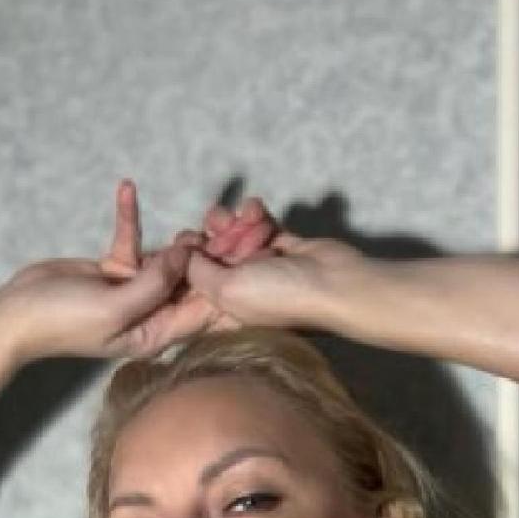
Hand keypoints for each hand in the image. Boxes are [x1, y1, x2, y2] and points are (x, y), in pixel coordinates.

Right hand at [0, 182, 278, 364]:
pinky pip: (130, 239)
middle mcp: (151, 313)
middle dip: (220, 253)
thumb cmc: (62, 322)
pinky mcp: (113, 270)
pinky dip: (129, 216)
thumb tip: (188, 256)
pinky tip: (127, 189)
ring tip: (213, 209)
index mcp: (158, 333)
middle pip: (195, 281)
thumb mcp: (115, 308)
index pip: (207, 309)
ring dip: (185, 235)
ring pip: (170, 258)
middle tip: (250, 219)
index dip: (234, 283)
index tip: (261, 256)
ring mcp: (133, 291)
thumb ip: (154, 284)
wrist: (17, 317)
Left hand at [186, 209, 365, 333]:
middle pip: (214, 256)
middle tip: (213, 222)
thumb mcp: (226, 290)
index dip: (186, 260)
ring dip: (235, 221)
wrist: (334, 284)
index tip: (185, 239)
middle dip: (212, 235)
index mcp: (225, 310)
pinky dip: (257, 215)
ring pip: (236, 237)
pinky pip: (261, 226)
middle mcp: (242, 290)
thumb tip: (184, 257)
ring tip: (238, 213)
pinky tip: (258, 207)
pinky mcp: (283, 247)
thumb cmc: (279, 295)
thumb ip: (199, 272)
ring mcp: (263, 268)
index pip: (195, 283)